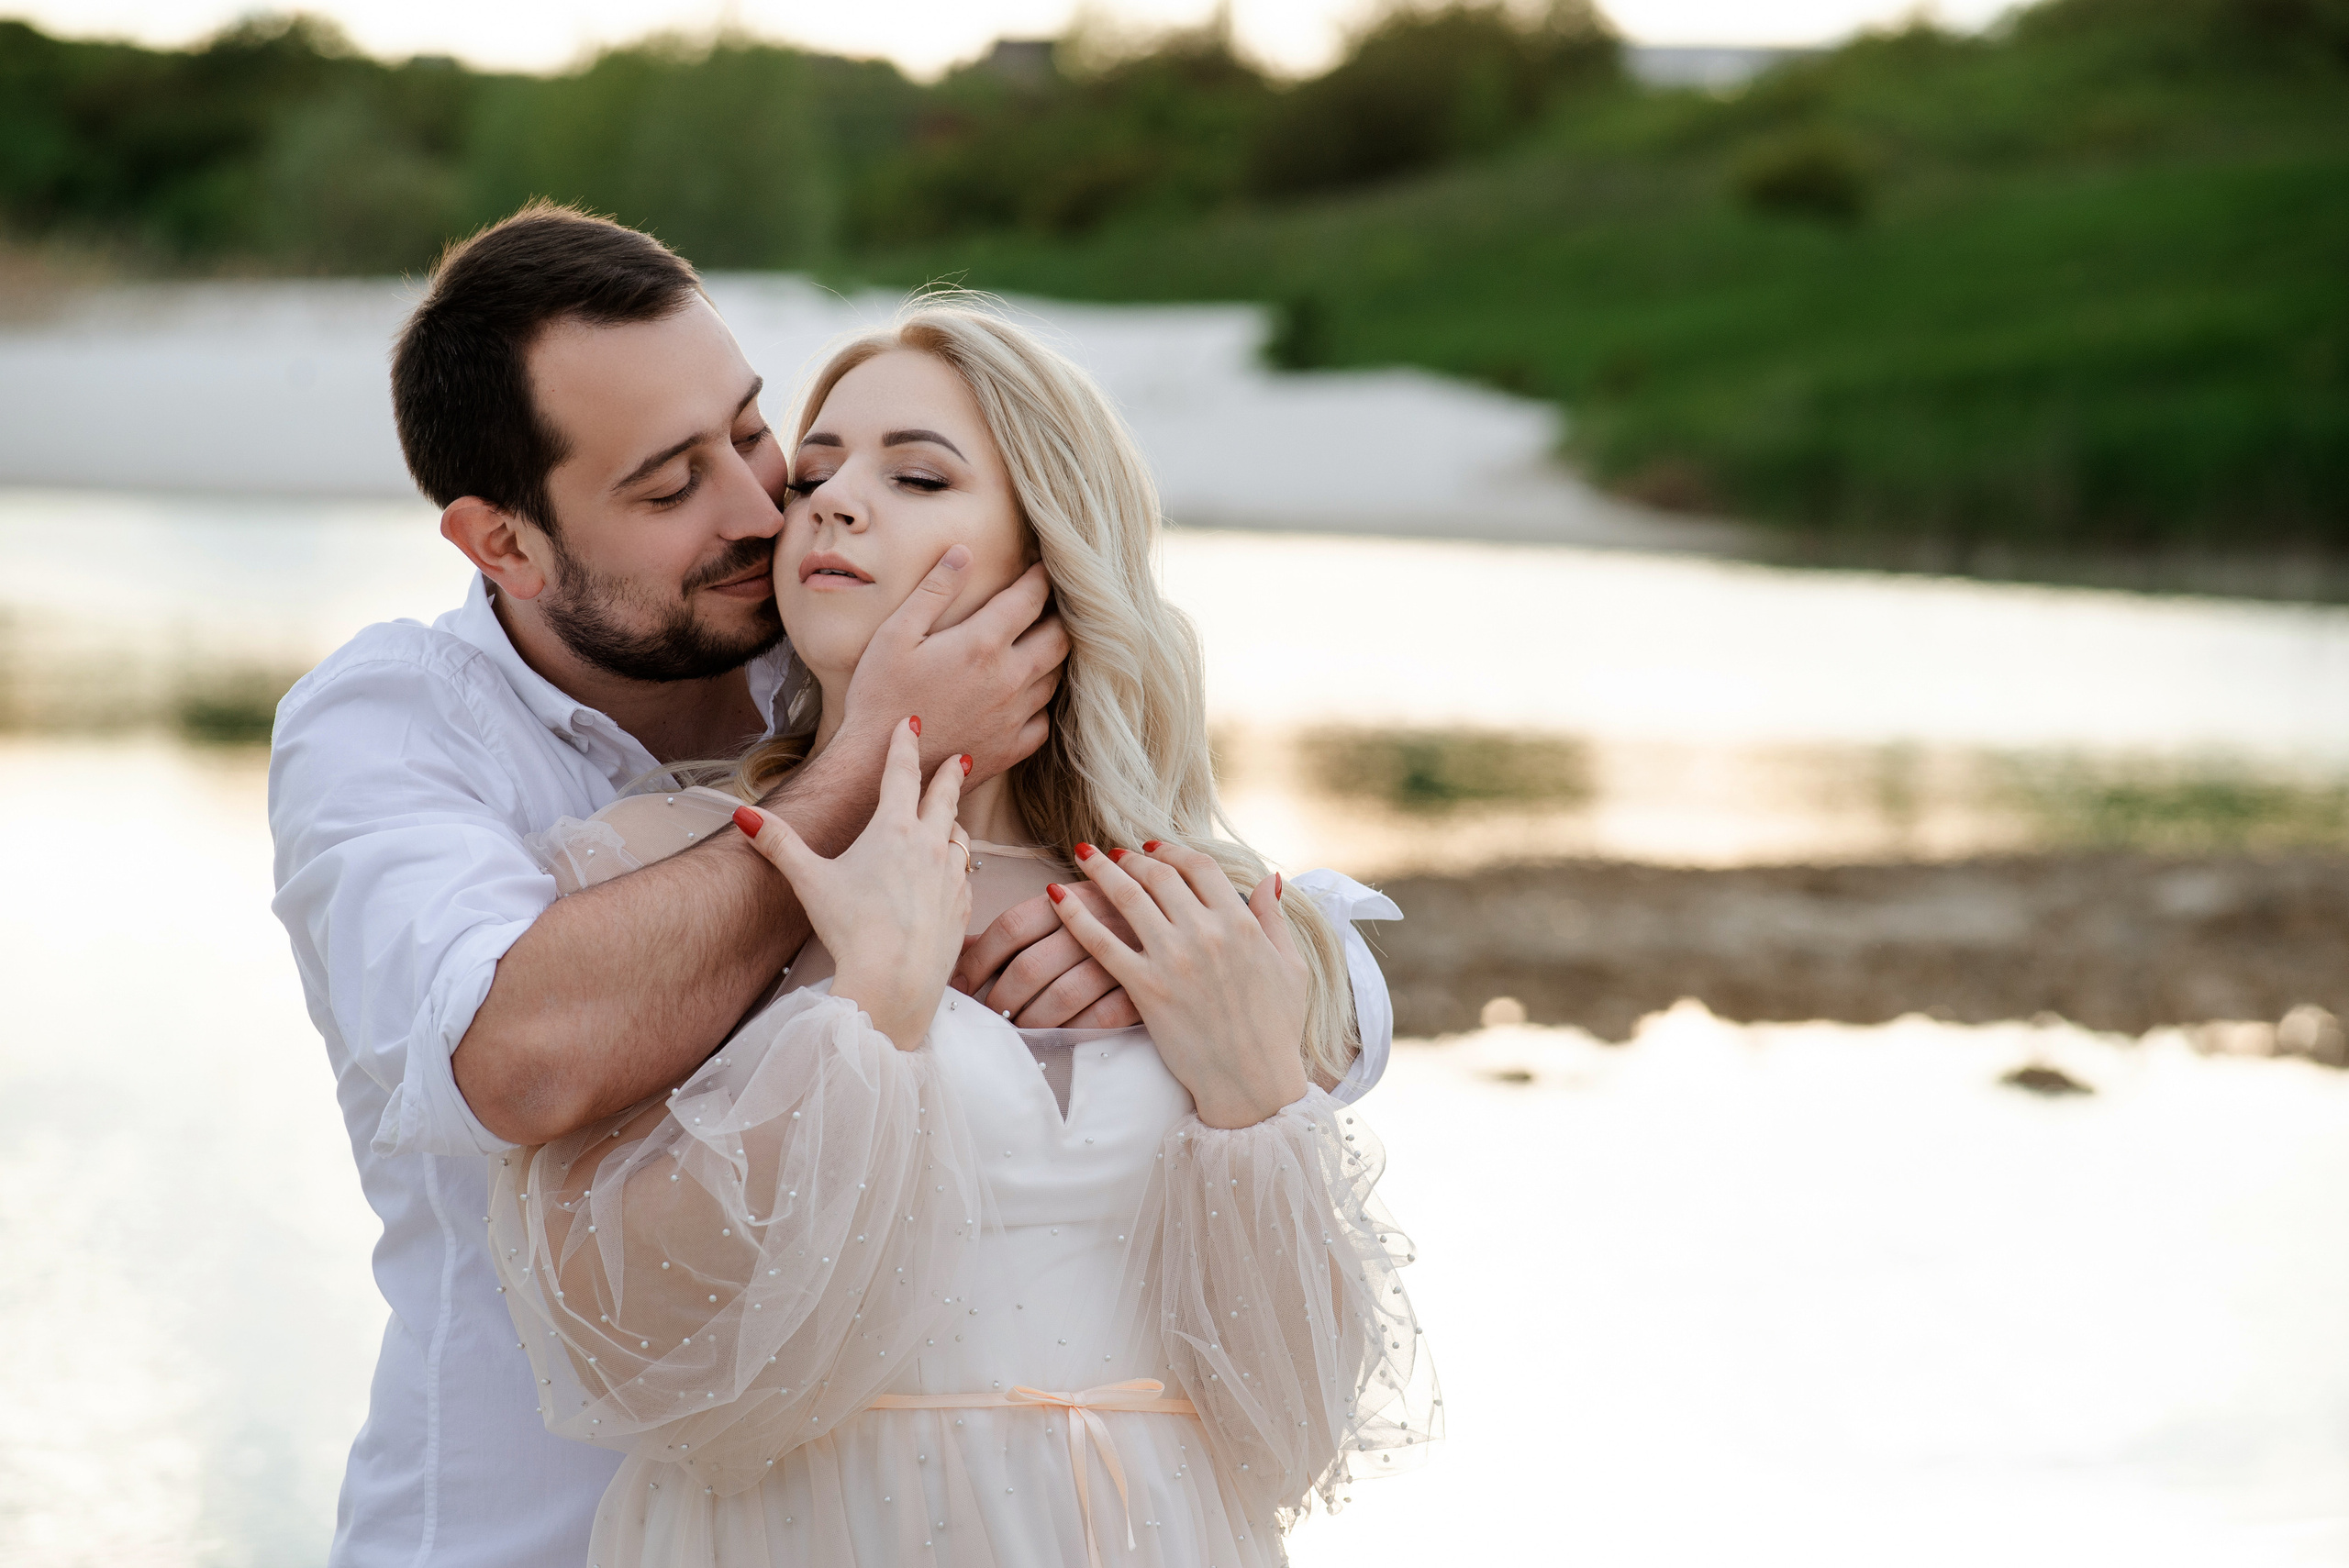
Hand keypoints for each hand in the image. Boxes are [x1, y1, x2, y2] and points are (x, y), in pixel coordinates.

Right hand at [734, 718, 970, 1048]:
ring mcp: (951, 875)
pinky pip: (965, 875)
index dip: (905, 744)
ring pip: (959, 836)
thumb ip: (779, 844)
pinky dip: (958, 864)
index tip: (912, 723)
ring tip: (951, 816)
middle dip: (949, 775)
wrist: (894, 979)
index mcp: (893, 829)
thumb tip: (742, 815)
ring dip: (954, 821)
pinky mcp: (962, 906)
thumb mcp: (809, 881)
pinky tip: (952, 870)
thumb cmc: (850, 928)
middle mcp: (929, 844)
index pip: (902, 773)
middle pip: (944, 798)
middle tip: (960, 759)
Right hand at [836, 545, 1066, 784]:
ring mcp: (1014, 716)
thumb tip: (963, 552)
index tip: (1044, 567)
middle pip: (1060, 637)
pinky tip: (1028, 694)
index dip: (1042, 578)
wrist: (874, 767)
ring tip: (1043, 642)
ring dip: (1053, 656)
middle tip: (1053, 604)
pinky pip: (1044, 720)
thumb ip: (934, 590)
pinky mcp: (1011, 748)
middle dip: (1060, 615)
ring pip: (1056, 677)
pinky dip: (1042, 702)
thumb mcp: (896, 634)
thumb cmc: (880, 695)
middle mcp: (1009, 678)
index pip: (1031, 598)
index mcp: (982, 644)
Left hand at [951, 882, 1142, 1027]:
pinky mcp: (1146, 989)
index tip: (961, 984)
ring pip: (1061, 996)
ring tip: (1018, 1029)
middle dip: (1000, 999)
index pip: (1012, 926)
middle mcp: (1099, 921)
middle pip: (1030, 966)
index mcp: (1075, 896)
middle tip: (990, 1016)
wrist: (1192, 925)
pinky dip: (1072, 1031)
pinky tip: (1058, 1035)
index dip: (978, 960)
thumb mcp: (1074, 907)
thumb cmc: (1116, 920)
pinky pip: (1099, 1018)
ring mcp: (1125, 955)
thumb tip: (964, 947)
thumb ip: (1025, 925)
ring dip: (1031, 1020)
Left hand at [1046, 842, 1309, 1127]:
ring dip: (1101, 870)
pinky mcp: (1146, 989)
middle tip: (1114, 852)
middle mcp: (1205, 933)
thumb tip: (1269, 877)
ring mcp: (1173, 959)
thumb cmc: (1276, 1028)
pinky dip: (1075, 915)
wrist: (1254, 1082)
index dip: (1173, 850)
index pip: (1200, 867)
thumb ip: (1274, 917)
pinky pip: (1101, 942)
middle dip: (1132, 857)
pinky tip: (1056, 897)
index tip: (1153, 846)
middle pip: (1159, 875)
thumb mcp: (1291, 966)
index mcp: (1240, 923)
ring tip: (1084, 856)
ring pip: (1128, 897)